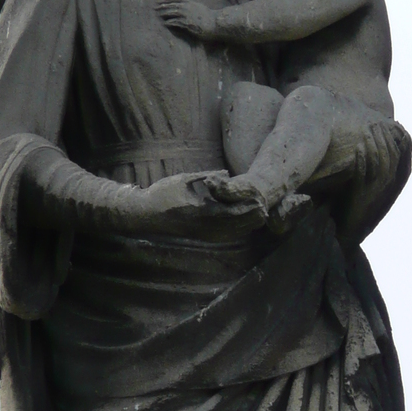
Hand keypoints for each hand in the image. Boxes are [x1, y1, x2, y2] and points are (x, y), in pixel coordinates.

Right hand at [108, 171, 267, 240]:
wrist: (145, 215)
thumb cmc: (163, 193)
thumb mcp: (184, 179)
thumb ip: (207, 176)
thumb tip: (226, 173)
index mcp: (201, 211)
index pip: (231, 211)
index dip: (247, 207)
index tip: (259, 201)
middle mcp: (203, 226)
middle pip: (235, 225)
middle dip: (251, 217)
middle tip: (266, 210)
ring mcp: (201, 234)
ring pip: (231, 233)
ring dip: (247, 226)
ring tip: (260, 218)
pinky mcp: (199, 237)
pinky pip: (222, 237)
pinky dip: (236, 232)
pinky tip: (244, 228)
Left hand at [156, 0, 219, 39]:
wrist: (216, 23)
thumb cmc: (210, 18)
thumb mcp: (200, 8)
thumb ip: (192, 7)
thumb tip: (187, 7)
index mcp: (191, 3)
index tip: (161, 0)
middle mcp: (188, 7)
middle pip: (173, 4)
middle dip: (163, 5)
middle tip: (155, 7)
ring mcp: (188, 15)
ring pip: (173, 12)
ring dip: (165, 13)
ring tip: (158, 14)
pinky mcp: (188, 23)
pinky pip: (176, 22)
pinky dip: (170, 22)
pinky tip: (165, 23)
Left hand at [350, 120, 411, 195]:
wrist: (352, 227)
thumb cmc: (362, 202)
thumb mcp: (376, 184)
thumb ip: (381, 168)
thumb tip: (382, 146)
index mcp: (394, 182)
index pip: (401, 155)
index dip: (398, 139)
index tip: (394, 125)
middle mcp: (388, 185)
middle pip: (390, 154)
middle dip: (384, 137)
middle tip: (376, 123)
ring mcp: (375, 189)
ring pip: (379, 161)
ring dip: (373, 143)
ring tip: (367, 130)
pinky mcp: (361, 194)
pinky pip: (363, 172)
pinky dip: (362, 158)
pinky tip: (358, 147)